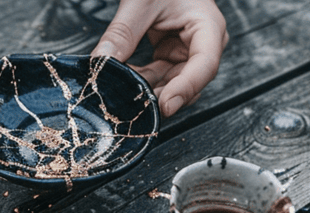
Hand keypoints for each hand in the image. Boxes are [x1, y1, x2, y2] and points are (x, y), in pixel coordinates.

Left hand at [93, 0, 227, 117]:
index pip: (205, 65)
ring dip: (146, 90)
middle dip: (160, 95)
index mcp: (208, 26)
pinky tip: (123, 80)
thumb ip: (122, 34)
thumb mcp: (140, 3)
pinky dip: (140, 81)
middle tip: (132, 105)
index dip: (185, 89)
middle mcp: (202, 44)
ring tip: (121, 90)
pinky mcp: (171, 56)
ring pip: (170, 85)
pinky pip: (157, 78)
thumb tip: (101, 63)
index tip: (164, 106)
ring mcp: (187, 52)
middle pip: (188, 83)